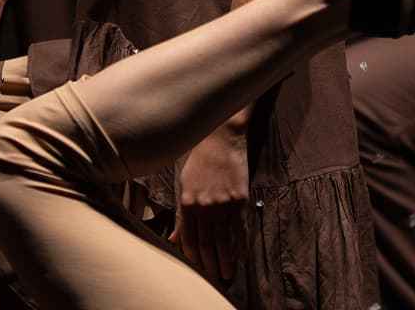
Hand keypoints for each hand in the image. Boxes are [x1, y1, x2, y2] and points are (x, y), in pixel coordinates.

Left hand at [173, 124, 249, 286]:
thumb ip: (180, 214)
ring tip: (227, 273)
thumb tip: (174, 239)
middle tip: (214, 277)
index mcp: (187, 202)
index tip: (198, 268)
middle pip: (207, 243)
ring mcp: (224, 203)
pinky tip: (240, 255)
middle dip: (210, 263)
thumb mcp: (183, 183)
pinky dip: (240, 244)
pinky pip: (239, 227)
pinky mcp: (239, 198)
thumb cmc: (197, 158)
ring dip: (226, 259)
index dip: (194, 256)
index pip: (190, 238)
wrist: (221, 136)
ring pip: (224, 239)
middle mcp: (205, 206)